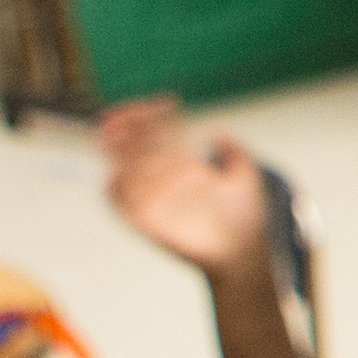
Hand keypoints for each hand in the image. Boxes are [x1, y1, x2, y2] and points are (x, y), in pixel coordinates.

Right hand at [97, 98, 276, 278]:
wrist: (242, 255)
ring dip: (119, 151)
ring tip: (112, 134)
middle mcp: (166, 179)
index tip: (162, 102)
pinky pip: (122, 204)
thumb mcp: (246, 178)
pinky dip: (116, 189)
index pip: (161, 134)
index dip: (156, 117)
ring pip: (128, 168)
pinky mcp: (146, 221)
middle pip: (139, 146)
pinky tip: (116, 173)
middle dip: (128, 128)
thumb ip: (235, 152)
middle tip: (118, 116)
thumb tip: (217, 132)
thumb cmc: (245, 218)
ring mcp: (155, 198)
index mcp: (185, 165)